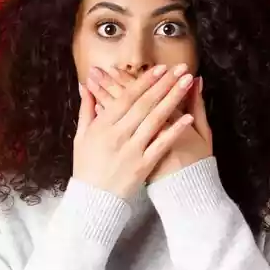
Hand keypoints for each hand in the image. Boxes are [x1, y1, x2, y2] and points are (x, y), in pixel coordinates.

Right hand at [73, 63, 196, 199]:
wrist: (93, 201)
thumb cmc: (86, 167)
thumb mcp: (81, 136)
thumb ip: (86, 109)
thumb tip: (86, 86)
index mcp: (103, 125)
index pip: (127, 97)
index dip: (144, 81)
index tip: (160, 68)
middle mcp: (118, 135)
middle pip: (145, 104)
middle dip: (164, 84)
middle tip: (181, 68)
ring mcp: (132, 150)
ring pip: (155, 120)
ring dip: (173, 99)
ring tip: (187, 83)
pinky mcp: (143, 166)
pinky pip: (162, 145)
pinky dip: (175, 130)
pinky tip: (188, 116)